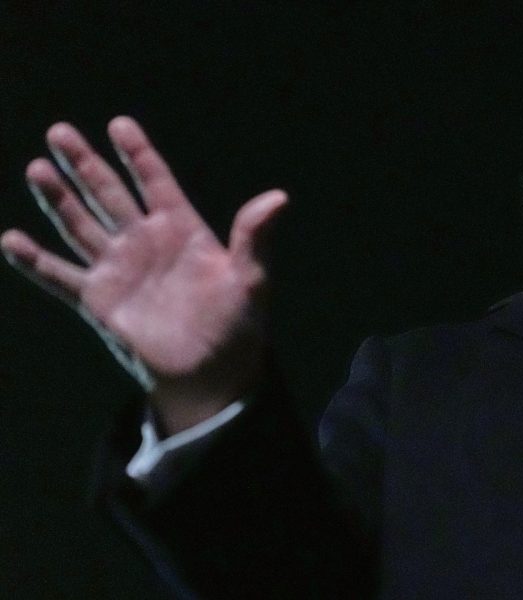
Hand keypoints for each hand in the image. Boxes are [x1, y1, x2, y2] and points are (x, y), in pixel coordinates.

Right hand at [1, 117, 286, 434]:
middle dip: (86, 164)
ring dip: (58, 199)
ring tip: (37, 169)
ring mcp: (119, 269)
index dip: (138, 155)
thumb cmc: (237, 327)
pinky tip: (13, 240)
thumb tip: (278, 197)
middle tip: (61, 132)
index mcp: (183, 231)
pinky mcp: (98, 301)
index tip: (119, 125)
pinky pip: (61, 276)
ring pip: (81, 224)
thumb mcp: (250, 279)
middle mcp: (146, 243)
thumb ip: (254, 237)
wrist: (211, 375)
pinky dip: (35, 261)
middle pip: (110, 194)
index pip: (156, 182)